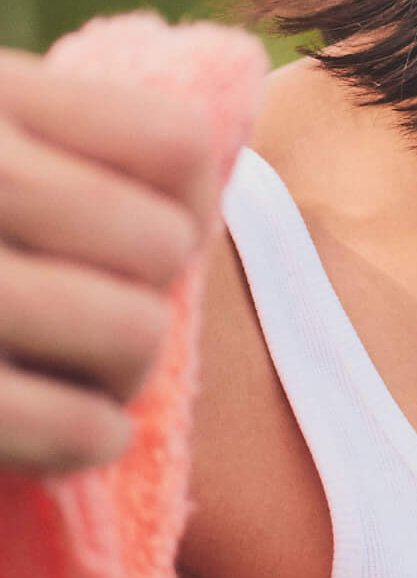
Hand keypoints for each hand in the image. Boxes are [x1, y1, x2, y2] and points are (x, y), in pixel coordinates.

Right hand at [0, 48, 220, 474]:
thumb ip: (53, 136)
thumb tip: (202, 177)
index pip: (175, 150)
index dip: (188, 202)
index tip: (150, 229)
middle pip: (161, 248)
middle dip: (145, 295)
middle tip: (93, 313)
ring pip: (131, 336)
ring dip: (120, 371)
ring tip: (74, 371)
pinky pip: (76, 429)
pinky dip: (87, 441)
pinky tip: (66, 431)